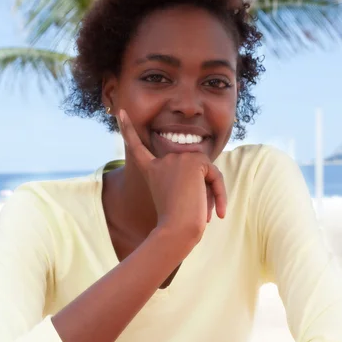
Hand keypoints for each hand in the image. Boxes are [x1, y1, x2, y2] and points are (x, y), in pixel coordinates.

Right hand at [118, 109, 226, 246]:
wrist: (177, 230)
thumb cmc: (177, 225)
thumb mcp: (178, 200)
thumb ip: (187, 181)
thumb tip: (206, 169)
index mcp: (151, 171)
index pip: (138, 146)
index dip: (128, 129)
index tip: (121, 111)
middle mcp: (161, 161)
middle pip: (191, 167)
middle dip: (202, 189)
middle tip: (201, 214)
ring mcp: (176, 159)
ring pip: (205, 171)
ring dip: (211, 193)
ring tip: (207, 215)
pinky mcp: (193, 160)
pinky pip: (215, 173)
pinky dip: (221, 193)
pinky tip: (219, 213)